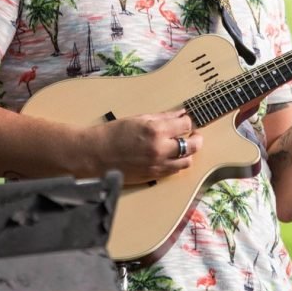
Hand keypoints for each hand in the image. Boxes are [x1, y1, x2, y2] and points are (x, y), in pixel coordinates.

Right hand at [87, 109, 202, 183]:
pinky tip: (171, 156)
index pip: (186, 125)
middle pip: (193, 145)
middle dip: (196, 138)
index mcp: (156, 130)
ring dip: (188, 152)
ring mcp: (158, 165)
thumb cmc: (113, 133)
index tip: (185, 120)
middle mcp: (160, 149)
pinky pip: (174, 171)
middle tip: (194, 134)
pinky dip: (177, 162)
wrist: (95, 155)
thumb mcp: (139, 118)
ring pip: (187, 161)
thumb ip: (163, 116)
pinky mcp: (153, 176)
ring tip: (182, 146)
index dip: (188, 121)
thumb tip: (180, 113)